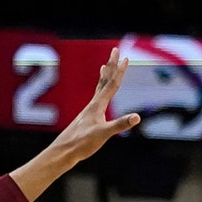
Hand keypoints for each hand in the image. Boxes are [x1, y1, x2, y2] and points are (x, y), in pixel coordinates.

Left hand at [48, 47, 141, 163]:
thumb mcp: (104, 134)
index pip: (112, 84)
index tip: (125, 57)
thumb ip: (120, 125)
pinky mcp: (87, 118)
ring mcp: (89, 111)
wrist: (64, 151)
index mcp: (97, 106)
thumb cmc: (82, 143)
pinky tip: (99, 97)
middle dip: (111, 65)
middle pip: (104, 81)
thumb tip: (137, 117)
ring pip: (99, 89)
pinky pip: (95, 99)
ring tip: (104, 66)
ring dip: (104, 76)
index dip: (120, 71)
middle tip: (114, 50)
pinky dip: (99, 92)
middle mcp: (93, 105)